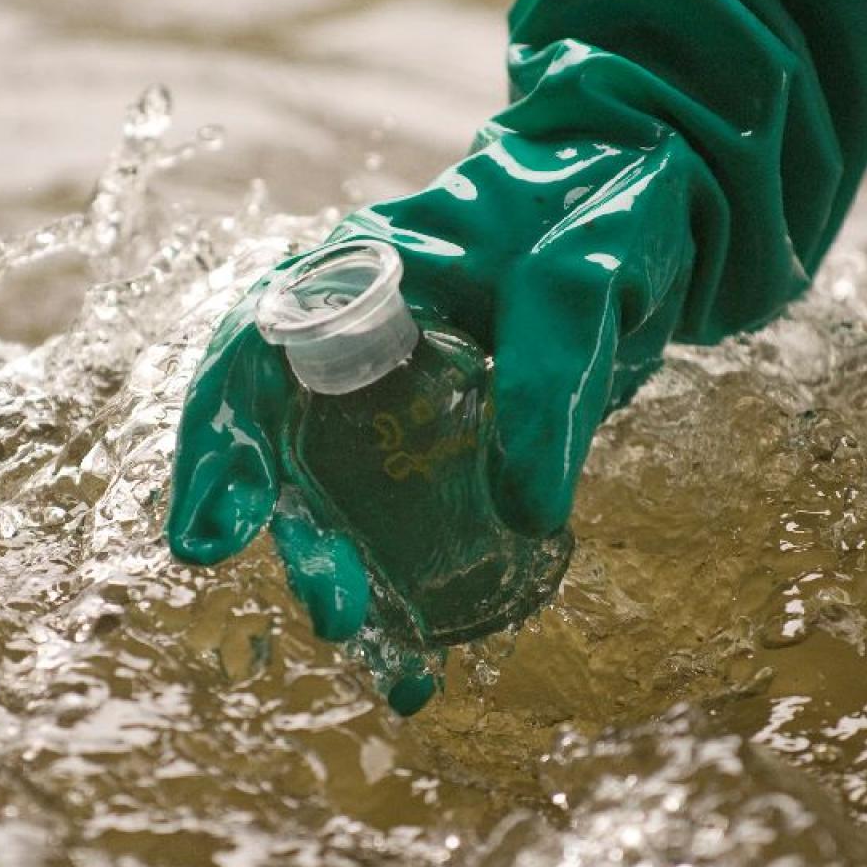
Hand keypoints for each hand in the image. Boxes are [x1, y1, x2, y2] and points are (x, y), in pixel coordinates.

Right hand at [166, 130, 703, 713]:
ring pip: (337, 496)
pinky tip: (427, 646)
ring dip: (354, 581)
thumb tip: (527, 513)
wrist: (656, 196)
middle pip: (284, 446)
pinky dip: (407, 582)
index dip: (216, 445)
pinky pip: (401, 513)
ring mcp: (391, 392)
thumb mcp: (582, 275)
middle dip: (298, 539)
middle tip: (334, 616)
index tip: (211, 536)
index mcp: (353, 275)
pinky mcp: (438, 434)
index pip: (247, 355)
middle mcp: (350, 338)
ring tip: (396, 670)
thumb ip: (547, 376)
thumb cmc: (600, 205)